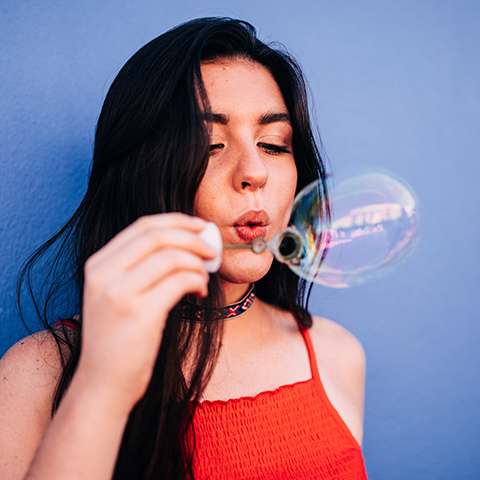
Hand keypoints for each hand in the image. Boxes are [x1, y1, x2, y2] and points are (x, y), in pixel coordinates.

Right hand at [74, 213, 217, 412]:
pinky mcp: (139, 314)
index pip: (142, 226)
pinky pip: (180, 281)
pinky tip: (199, 291)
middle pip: (158, 236)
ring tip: (204, 277)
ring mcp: (119, 293)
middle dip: (192, 237)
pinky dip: (197, 280)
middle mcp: (103, 274)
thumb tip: (186, 241)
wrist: (103, 384)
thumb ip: (138, 267)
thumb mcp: (116, 295)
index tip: (199, 226)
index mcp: (98, 264)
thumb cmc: (118, 339)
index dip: (177, 221)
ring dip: (197, 263)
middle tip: (212, 249)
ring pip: (172, 257)